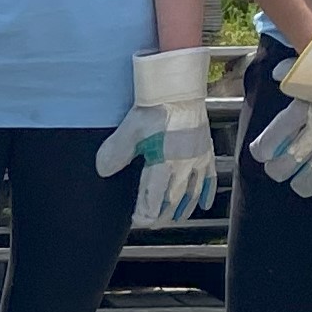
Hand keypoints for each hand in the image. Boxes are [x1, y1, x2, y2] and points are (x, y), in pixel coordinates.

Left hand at [94, 48, 215, 224]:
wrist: (178, 88)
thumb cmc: (154, 107)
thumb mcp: (130, 129)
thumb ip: (116, 151)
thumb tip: (102, 171)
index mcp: (164, 163)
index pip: (153, 198)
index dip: (145, 213)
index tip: (137, 220)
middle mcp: (184, 166)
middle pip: (172, 200)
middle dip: (161, 215)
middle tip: (150, 222)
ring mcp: (197, 160)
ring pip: (191, 194)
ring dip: (182, 209)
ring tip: (173, 218)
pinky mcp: (205, 152)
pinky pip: (209, 179)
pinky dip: (206, 194)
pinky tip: (203, 205)